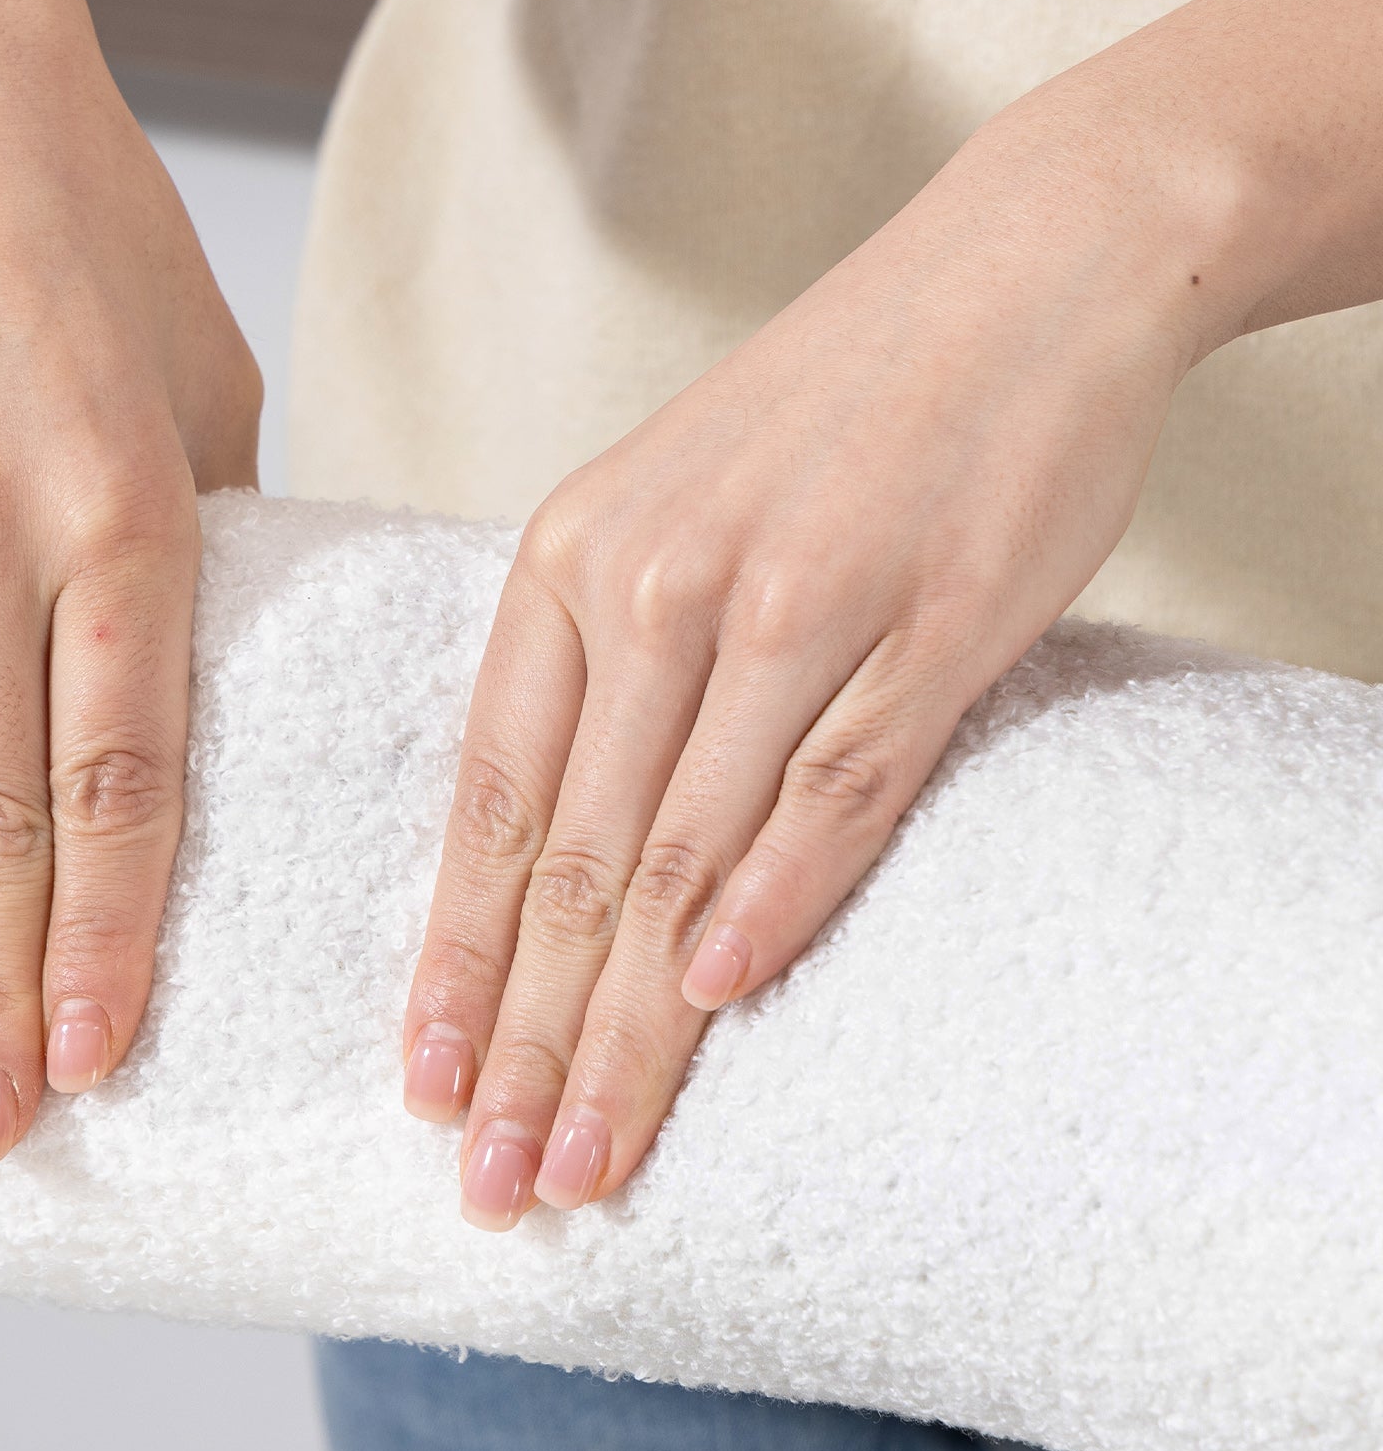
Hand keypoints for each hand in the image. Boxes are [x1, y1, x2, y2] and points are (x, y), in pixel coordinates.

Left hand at [401, 104, 1217, 1227]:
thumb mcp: (665, 509)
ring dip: (629, 1027)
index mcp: (571, 565)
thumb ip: (601, 664)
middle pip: (575, 862)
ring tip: (586, 1155)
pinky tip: (720, 1004)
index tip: (429, 1088)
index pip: (492, 805)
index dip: (458, 960)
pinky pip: (834, 786)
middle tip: (492, 1181)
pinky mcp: (926, 621)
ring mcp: (790, 604)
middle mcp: (656, 588)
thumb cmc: (830, 414)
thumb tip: (559, 853)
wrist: (1020, 268)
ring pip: (683, 857)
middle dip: (525, 1042)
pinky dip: (776, 903)